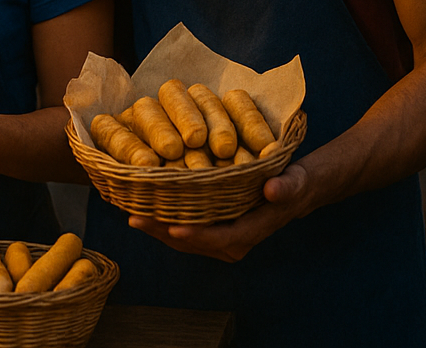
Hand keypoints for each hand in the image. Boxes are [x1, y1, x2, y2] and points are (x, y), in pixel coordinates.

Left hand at [127, 162, 310, 261]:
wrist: (291, 192)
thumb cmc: (292, 184)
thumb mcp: (294, 182)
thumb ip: (286, 187)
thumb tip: (272, 191)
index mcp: (252, 231)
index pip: (221, 238)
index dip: (196, 235)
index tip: (173, 227)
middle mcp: (235, 242)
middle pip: (194, 242)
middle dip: (164, 232)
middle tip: (136, 218)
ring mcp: (221, 240)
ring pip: (185, 240)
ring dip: (158, 229)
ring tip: (131, 214)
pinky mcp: (212, 231)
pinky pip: (184, 231)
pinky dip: (163, 223)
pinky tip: (143, 209)